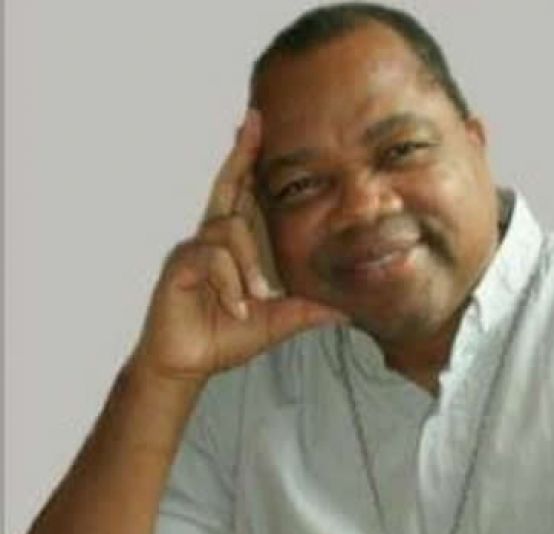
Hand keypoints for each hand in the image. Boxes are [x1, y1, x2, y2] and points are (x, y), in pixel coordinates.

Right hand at [131, 109, 345, 384]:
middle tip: (253, 121)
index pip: (244, 194)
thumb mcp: (277, 321)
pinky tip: (238, 307)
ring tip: (258, 299)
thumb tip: (347, 311)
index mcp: (234, 244)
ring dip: (248, 266)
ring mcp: (194, 249)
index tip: (258, 125)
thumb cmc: (226, 335)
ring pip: (230, 230)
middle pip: (228, 185)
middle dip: (241, 153)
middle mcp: (212, 237)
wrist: (188, 364)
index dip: (249, 160)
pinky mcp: (179, 266)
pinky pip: (212, 258)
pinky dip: (231, 284)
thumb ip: (307, 311)